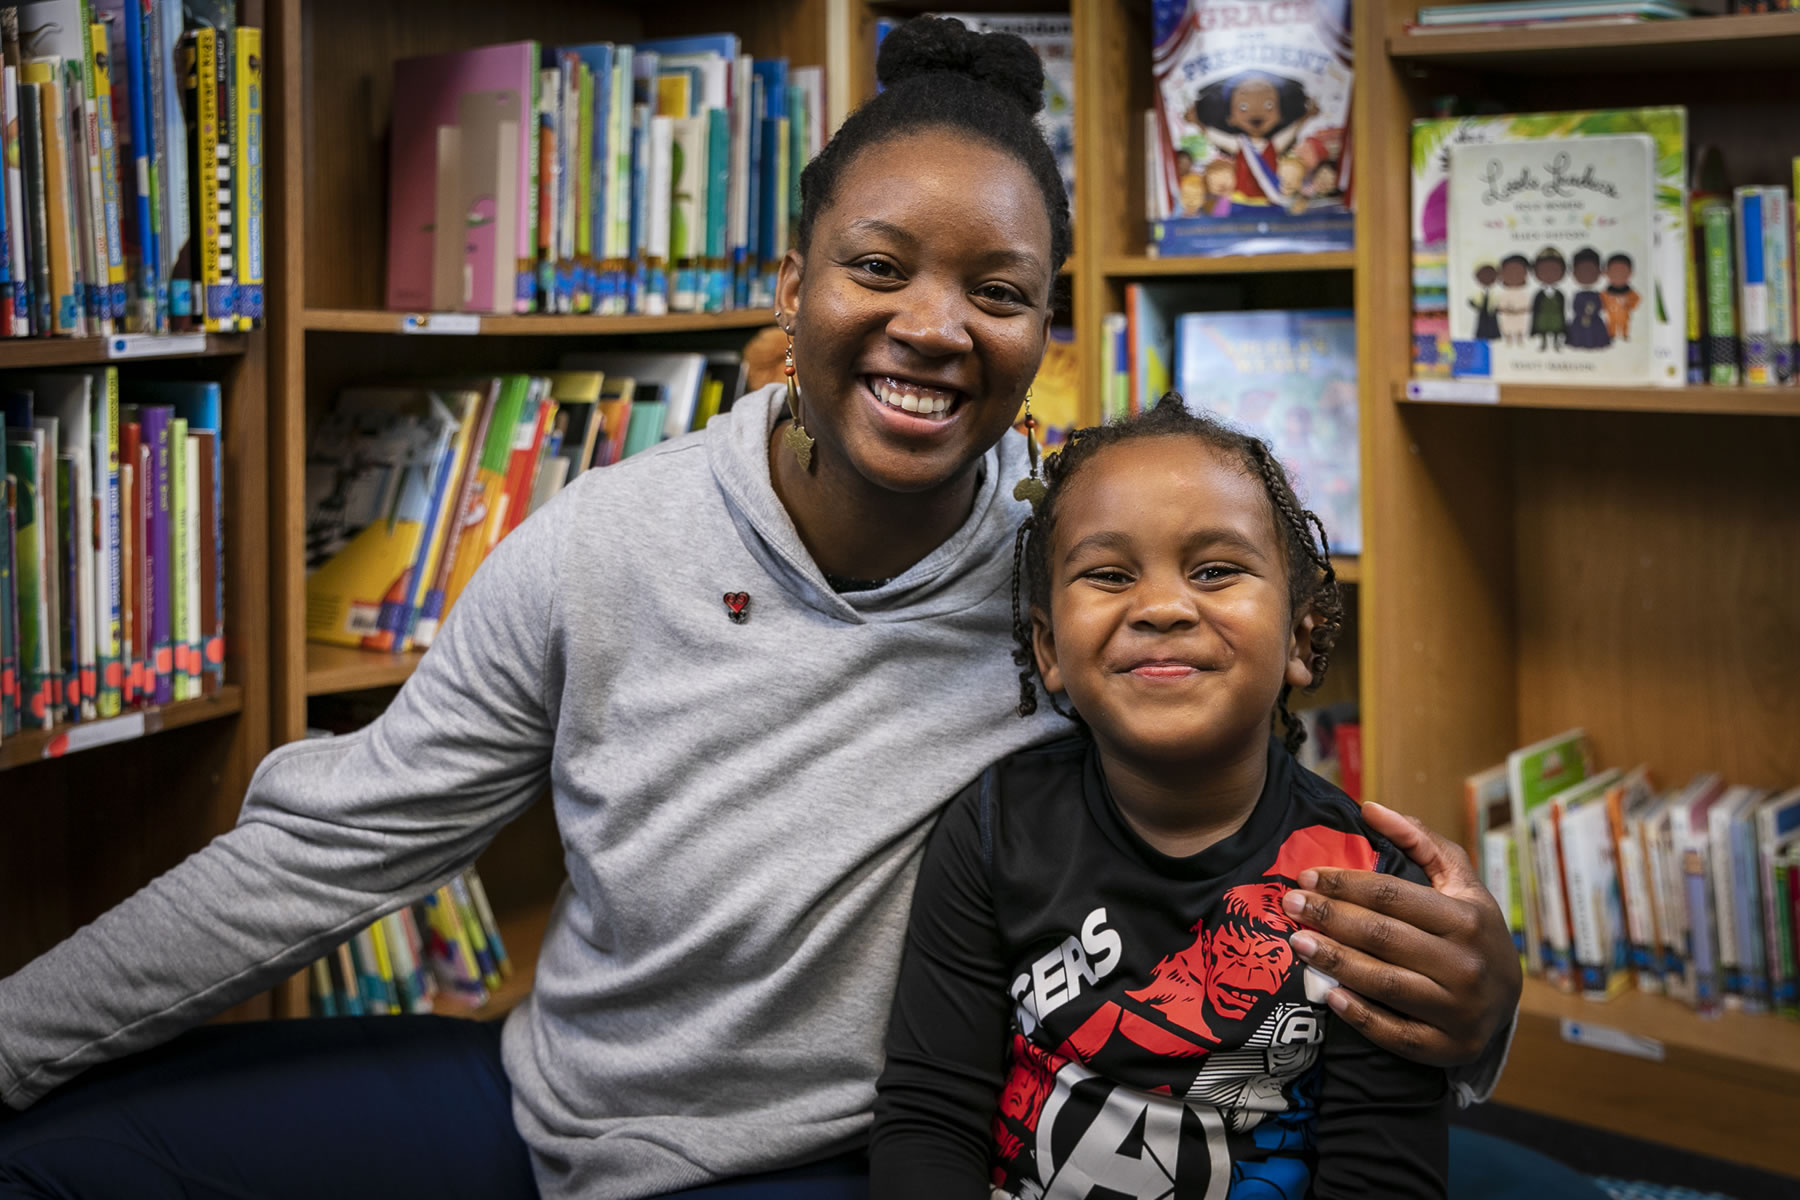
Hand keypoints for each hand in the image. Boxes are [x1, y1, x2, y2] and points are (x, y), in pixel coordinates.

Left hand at [1281, 802, 1522, 1067]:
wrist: (1509, 1001)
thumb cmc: (1473, 929)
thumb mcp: (1459, 881)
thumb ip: (1419, 841)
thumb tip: (1369, 808)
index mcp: (1467, 918)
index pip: (1392, 896)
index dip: (1345, 884)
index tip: (1307, 876)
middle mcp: (1465, 965)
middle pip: (1382, 936)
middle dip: (1329, 917)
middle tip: (1290, 904)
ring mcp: (1457, 1011)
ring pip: (1383, 982)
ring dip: (1334, 961)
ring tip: (1297, 942)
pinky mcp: (1445, 1048)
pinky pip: (1394, 1033)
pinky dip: (1359, 1015)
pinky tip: (1328, 995)